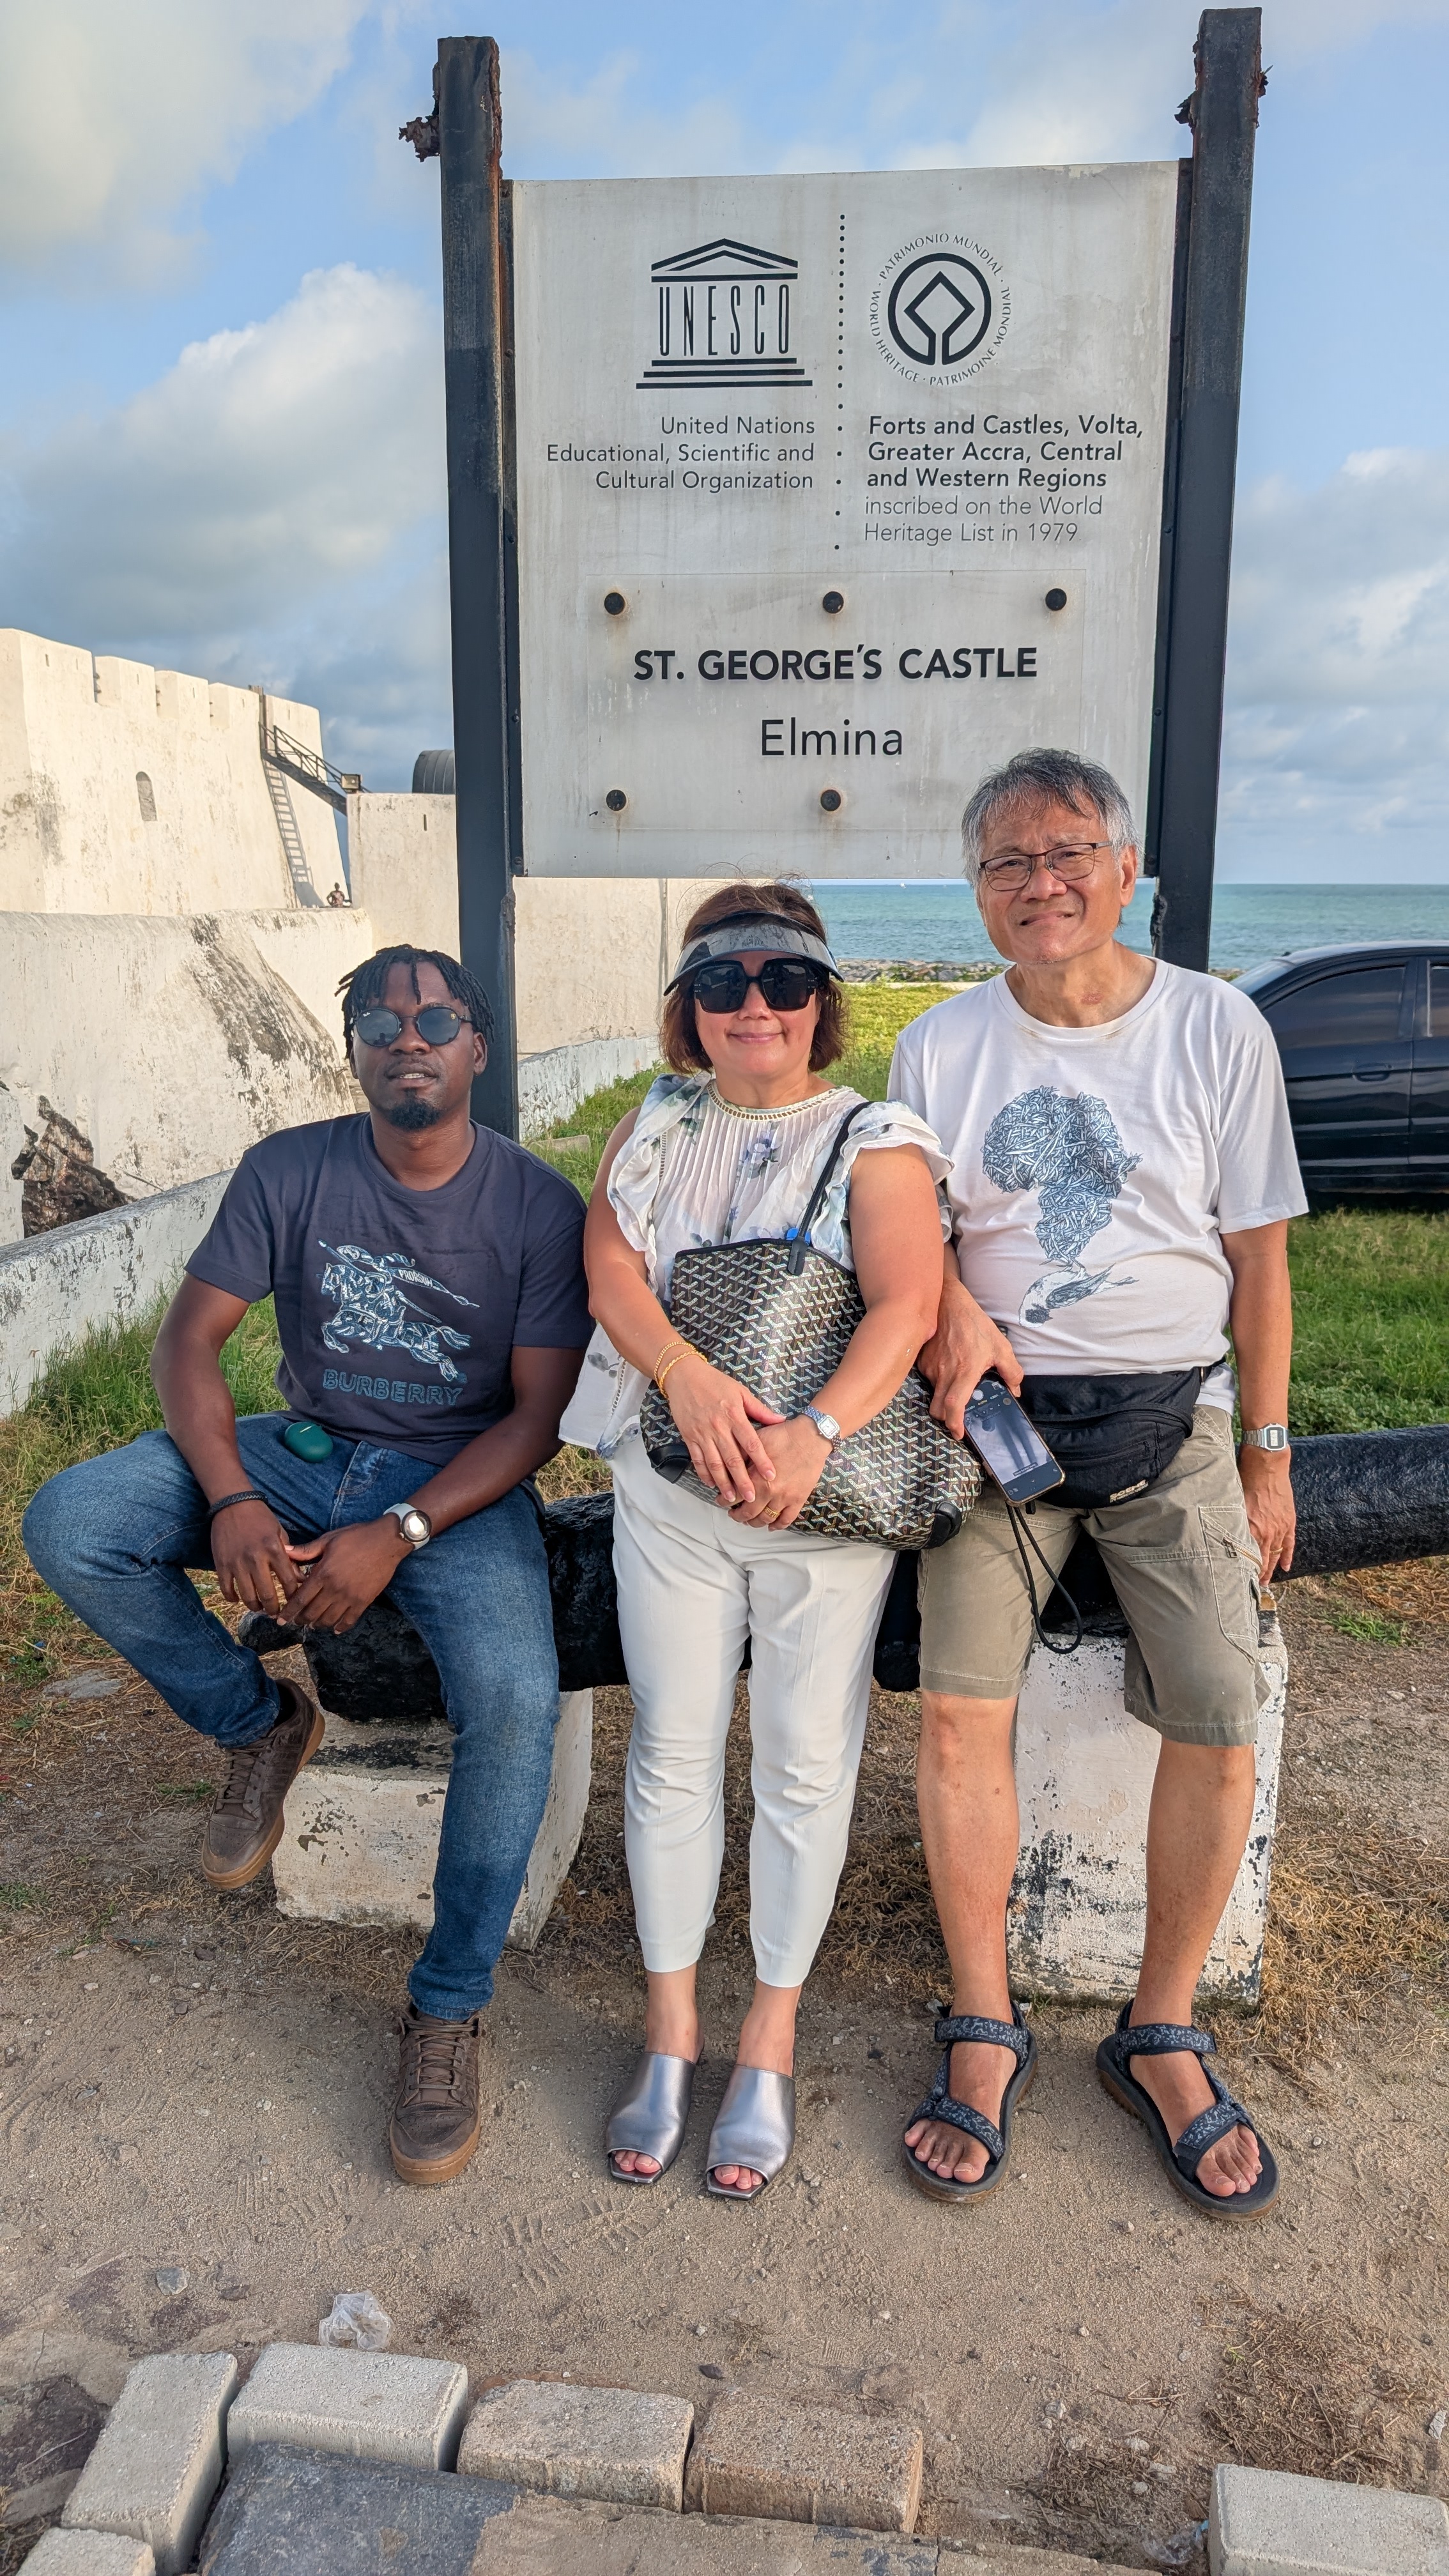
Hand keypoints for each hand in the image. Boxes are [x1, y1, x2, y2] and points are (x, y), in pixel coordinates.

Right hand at [210, 1498, 301, 1614]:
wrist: (233, 1504)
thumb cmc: (260, 1518)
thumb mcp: (279, 1533)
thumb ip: (290, 1557)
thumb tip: (299, 1579)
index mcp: (274, 1550)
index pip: (288, 1582)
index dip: (293, 1597)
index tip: (293, 1603)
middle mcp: (256, 1559)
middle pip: (268, 1595)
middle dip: (274, 1609)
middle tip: (276, 1614)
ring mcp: (237, 1563)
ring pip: (247, 1597)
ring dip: (255, 1607)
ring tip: (259, 1608)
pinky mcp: (221, 1565)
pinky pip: (227, 1590)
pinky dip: (233, 1598)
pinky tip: (238, 1598)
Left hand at [283, 1520, 411, 1633]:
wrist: (387, 1541)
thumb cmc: (357, 1537)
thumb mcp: (329, 1539)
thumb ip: (306, 1550)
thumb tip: (286, 1552)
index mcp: (323, 1573)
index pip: (300, 1599)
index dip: (289, 1612)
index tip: (281, 1620)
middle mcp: (334, 1588)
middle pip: (312, 1613)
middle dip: (301, 1620)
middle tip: (296, 1622)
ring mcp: (350, 1597)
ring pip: (328, 1620)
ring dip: (318, 1625)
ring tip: (313, 1624)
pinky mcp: (364, 1601)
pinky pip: (349, 1620)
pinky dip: (341, 1627)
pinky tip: (335, 1629)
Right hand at [664, 1356, 784, 1505]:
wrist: (684, 1376)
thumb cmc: (715, 1382)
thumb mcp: (741, 1391)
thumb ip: (760, 1410)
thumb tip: (780, 1421)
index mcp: (734, 1415)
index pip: (751, 1442)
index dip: (761, 1460)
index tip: (770, 1475)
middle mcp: (718, 1427)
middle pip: (732, 1458)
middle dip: (742, 1480)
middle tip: (751, 1497)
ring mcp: (702, 1433)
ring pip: (714, 1463)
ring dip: (723, 1482)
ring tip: (731, 1498)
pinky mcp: (689, 1436)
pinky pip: (697, 1459)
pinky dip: (703, 1473)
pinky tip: (711, 1484)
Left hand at [729, 1417, 831, 1529]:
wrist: (810, 1437)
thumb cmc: (783, 1436)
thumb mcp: (756, 1442)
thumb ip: (741, 1457)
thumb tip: (729, 1467)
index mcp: (755, 1478)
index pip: (734, 1497)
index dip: (724, 1501)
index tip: (721, 1501)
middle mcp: (769, 1492)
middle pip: (748, 1513)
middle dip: (737, 1516)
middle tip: (733, 1513)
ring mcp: (784, 1498)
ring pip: (765, 1520)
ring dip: (754, 1523)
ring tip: (749, 1520)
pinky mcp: (798, 1500)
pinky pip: (787, 1519)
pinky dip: (777, 1526)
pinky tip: (771, 1526)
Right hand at [918, 1278, 1021, 1436]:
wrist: (947, 1303)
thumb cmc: (973, 1323)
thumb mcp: (1000, 1345)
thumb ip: (1011, 1371)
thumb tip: (1014, 1390)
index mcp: (965, 1371)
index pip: (954, 1405)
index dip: (954, 1423)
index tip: (959, 1432)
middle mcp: (945, 1372)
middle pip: (937, 1409)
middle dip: (945, 1418)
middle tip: (957, 1415)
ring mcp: (931, 1367)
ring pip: (933, 1393)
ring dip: (943, 1395)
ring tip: (956, 1380)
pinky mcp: (922, 1360)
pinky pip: (928, 1378)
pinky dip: (937, 1380)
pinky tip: (948, 1366)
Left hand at [1238, 1447, 1294, 1582]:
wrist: (1267, 1465)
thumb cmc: (1245, 1479)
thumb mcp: (1233, 1502)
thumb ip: (1231, 1519)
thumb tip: (1224, 1531)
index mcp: (1249, 1528)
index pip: (1246, 1555)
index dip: (1243, 1568)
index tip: (1237, 1578)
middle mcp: (1265, 1532)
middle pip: (1261, 1559)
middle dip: (1256, 1574)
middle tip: (1252, 1587)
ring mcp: (1279, 1528)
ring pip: (1275, 1555)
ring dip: (1270, 1569)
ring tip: (1266, 1582)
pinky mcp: (1288, 1522)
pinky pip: (1289, 1544)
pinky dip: (1287, 1557)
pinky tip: (1286, 1568)